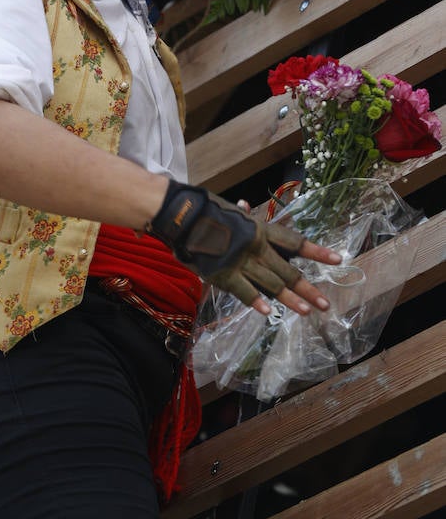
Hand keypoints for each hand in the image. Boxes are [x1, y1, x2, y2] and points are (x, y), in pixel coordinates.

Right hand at [150, 179, 339, 316]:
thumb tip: (246, 205)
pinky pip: (243, 291)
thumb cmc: (205, 211)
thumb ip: (242, 216)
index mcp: (260, 230)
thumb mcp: (229, 211)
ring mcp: (241, 262)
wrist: (181, 216)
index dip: (316, 252)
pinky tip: (269, 312)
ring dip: (290, 299)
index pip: (294, 242)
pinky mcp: (223, 274)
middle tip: (325, 303)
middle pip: (288, 270)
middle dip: (308, 288)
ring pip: (271, 283)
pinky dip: (256, 301)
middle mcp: (256, 247)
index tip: (337, 260)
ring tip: (307, 311)